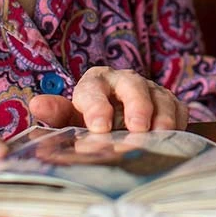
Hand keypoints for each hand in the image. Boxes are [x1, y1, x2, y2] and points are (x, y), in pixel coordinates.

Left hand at [30, 68, 188, 133]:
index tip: (99, 127)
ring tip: (160, 133)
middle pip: (133, 85)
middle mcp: (124, 81)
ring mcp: (150, 90)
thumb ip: (56, 113)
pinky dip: (178, 121)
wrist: (115, 119)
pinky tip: (173, 136)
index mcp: (95, 82)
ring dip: (161, 115)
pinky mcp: (169, 101)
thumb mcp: (71, 118)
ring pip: (160, 96)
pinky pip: (178, 107)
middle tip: (137, 127)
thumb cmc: (89, 119)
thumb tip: (37, 104)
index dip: (97, 106)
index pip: (93, 89)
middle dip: (137, 105)